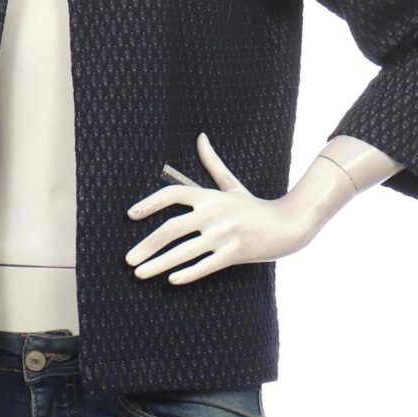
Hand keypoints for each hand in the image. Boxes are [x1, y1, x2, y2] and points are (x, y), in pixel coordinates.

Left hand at [125, 133, 318, 283]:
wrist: (289, 224)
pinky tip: (171, 280)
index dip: (149, 203)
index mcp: (209, 197)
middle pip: (171, 228)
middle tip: (128, 259)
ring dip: (158, 264)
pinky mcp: (235, 253)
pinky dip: (188, 273)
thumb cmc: (254, 206)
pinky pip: (206, 266)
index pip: (173, 194)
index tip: (130, 215)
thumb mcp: (232, 185)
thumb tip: (200, 136)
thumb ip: (212, 164)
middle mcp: (213, 214)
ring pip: (184, 252)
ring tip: (139, 273)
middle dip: (147, 245)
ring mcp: (224, 234)